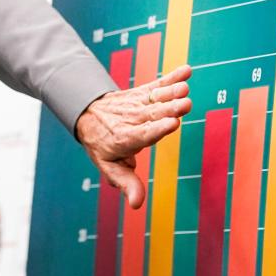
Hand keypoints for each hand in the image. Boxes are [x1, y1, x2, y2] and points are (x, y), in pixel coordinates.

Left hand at [75, 65, 192, 209]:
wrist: (88, 114)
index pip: (142, 134)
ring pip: (155, 98)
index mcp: (124, 139)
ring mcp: (138, 104)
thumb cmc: (103, 145)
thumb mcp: (109, 167)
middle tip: (185, 105)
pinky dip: (172, 76)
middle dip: (169, 109)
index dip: (157, 129)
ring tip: (184, 87)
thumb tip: (137, 205)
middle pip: (153, 114)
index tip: (172, 124)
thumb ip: (126, 183)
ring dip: (171, 91)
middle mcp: (132, 119)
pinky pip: (157, 84)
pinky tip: (186, 70)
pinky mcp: (142, 93)